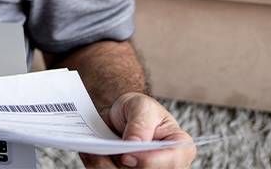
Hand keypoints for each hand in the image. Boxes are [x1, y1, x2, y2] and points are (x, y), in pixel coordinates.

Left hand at [81, 92, 195, 168]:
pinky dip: (99, 166)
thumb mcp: (141, 107)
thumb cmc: (139, 109)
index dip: (148, 162)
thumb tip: (134, 144)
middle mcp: (167, 165)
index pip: (170, 162)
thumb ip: (141, 124)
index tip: (126, 155)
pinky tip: (91, 154)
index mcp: (179, 147)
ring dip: (105, 166)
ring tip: (92, 152)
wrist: (123, 114)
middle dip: (121, 166)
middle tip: (101, 152)